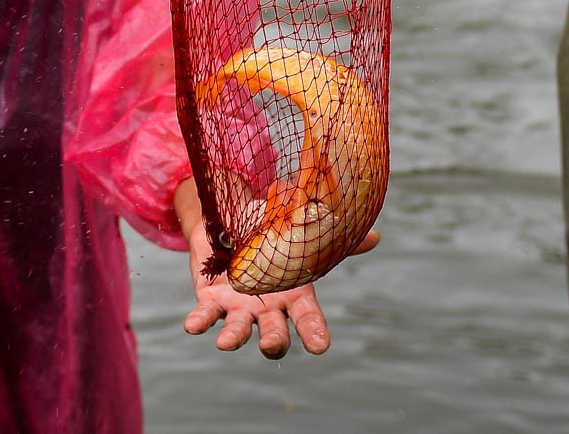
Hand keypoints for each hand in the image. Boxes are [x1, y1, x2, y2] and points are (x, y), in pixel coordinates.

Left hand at [174, 178, 377, 357]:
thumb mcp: (299, 231)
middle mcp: (268, 309)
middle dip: (274, 342)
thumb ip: (332, 237)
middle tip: (272, 345)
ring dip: (233, 338)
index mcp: (293, 295)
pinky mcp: (211, 299)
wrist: (229, 223)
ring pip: (239, 329)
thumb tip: (375, 235)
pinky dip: (199, 321)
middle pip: (275, 333)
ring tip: (225, 344)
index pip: (308, 319)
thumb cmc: (270, 234)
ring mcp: (239, 307)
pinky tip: (193, 327)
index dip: (314, 333)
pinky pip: (205, 314)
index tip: (319, 346)